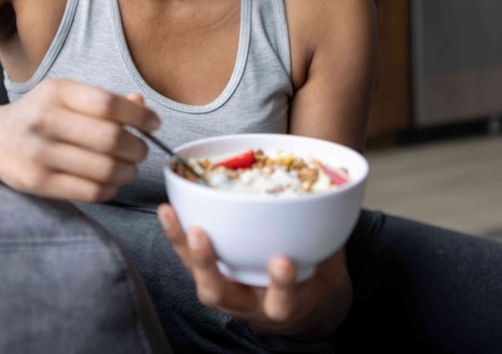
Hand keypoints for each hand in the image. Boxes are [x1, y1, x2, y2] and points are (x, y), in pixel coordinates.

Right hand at [0, 79, 160, 201]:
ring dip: (128, 172)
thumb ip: (104, 101)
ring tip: (129, 169)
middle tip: (141, 151)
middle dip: (137, 148)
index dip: (139, 116)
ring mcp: (38, 152)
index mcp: (55, 92)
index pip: (109, 104)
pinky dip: (110, 189)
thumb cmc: (39, 115)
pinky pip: (89, 191)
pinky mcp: (37, 182)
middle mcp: (44, 119)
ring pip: (104, 168)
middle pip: (111, 138)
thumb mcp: (65, 97)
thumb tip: (143, 108)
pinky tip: (111, 183)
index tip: (154, 124)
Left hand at [157, 203, 351, 338]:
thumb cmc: (311, 278)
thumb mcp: (327, 265)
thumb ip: (327, 240)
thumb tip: (333, 195)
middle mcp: (248, 304)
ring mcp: (226, 292)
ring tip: (169, 215)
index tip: (282, 260)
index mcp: (284, 305)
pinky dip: (177, 236)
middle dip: (207, 266)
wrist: (295, 306)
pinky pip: (188, 261)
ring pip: (196, 277)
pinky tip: (168, 211)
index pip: (281, 301)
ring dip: (182, 247)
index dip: (281, 284)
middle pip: (220, 295)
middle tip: (200, 235)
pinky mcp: (211, 277)